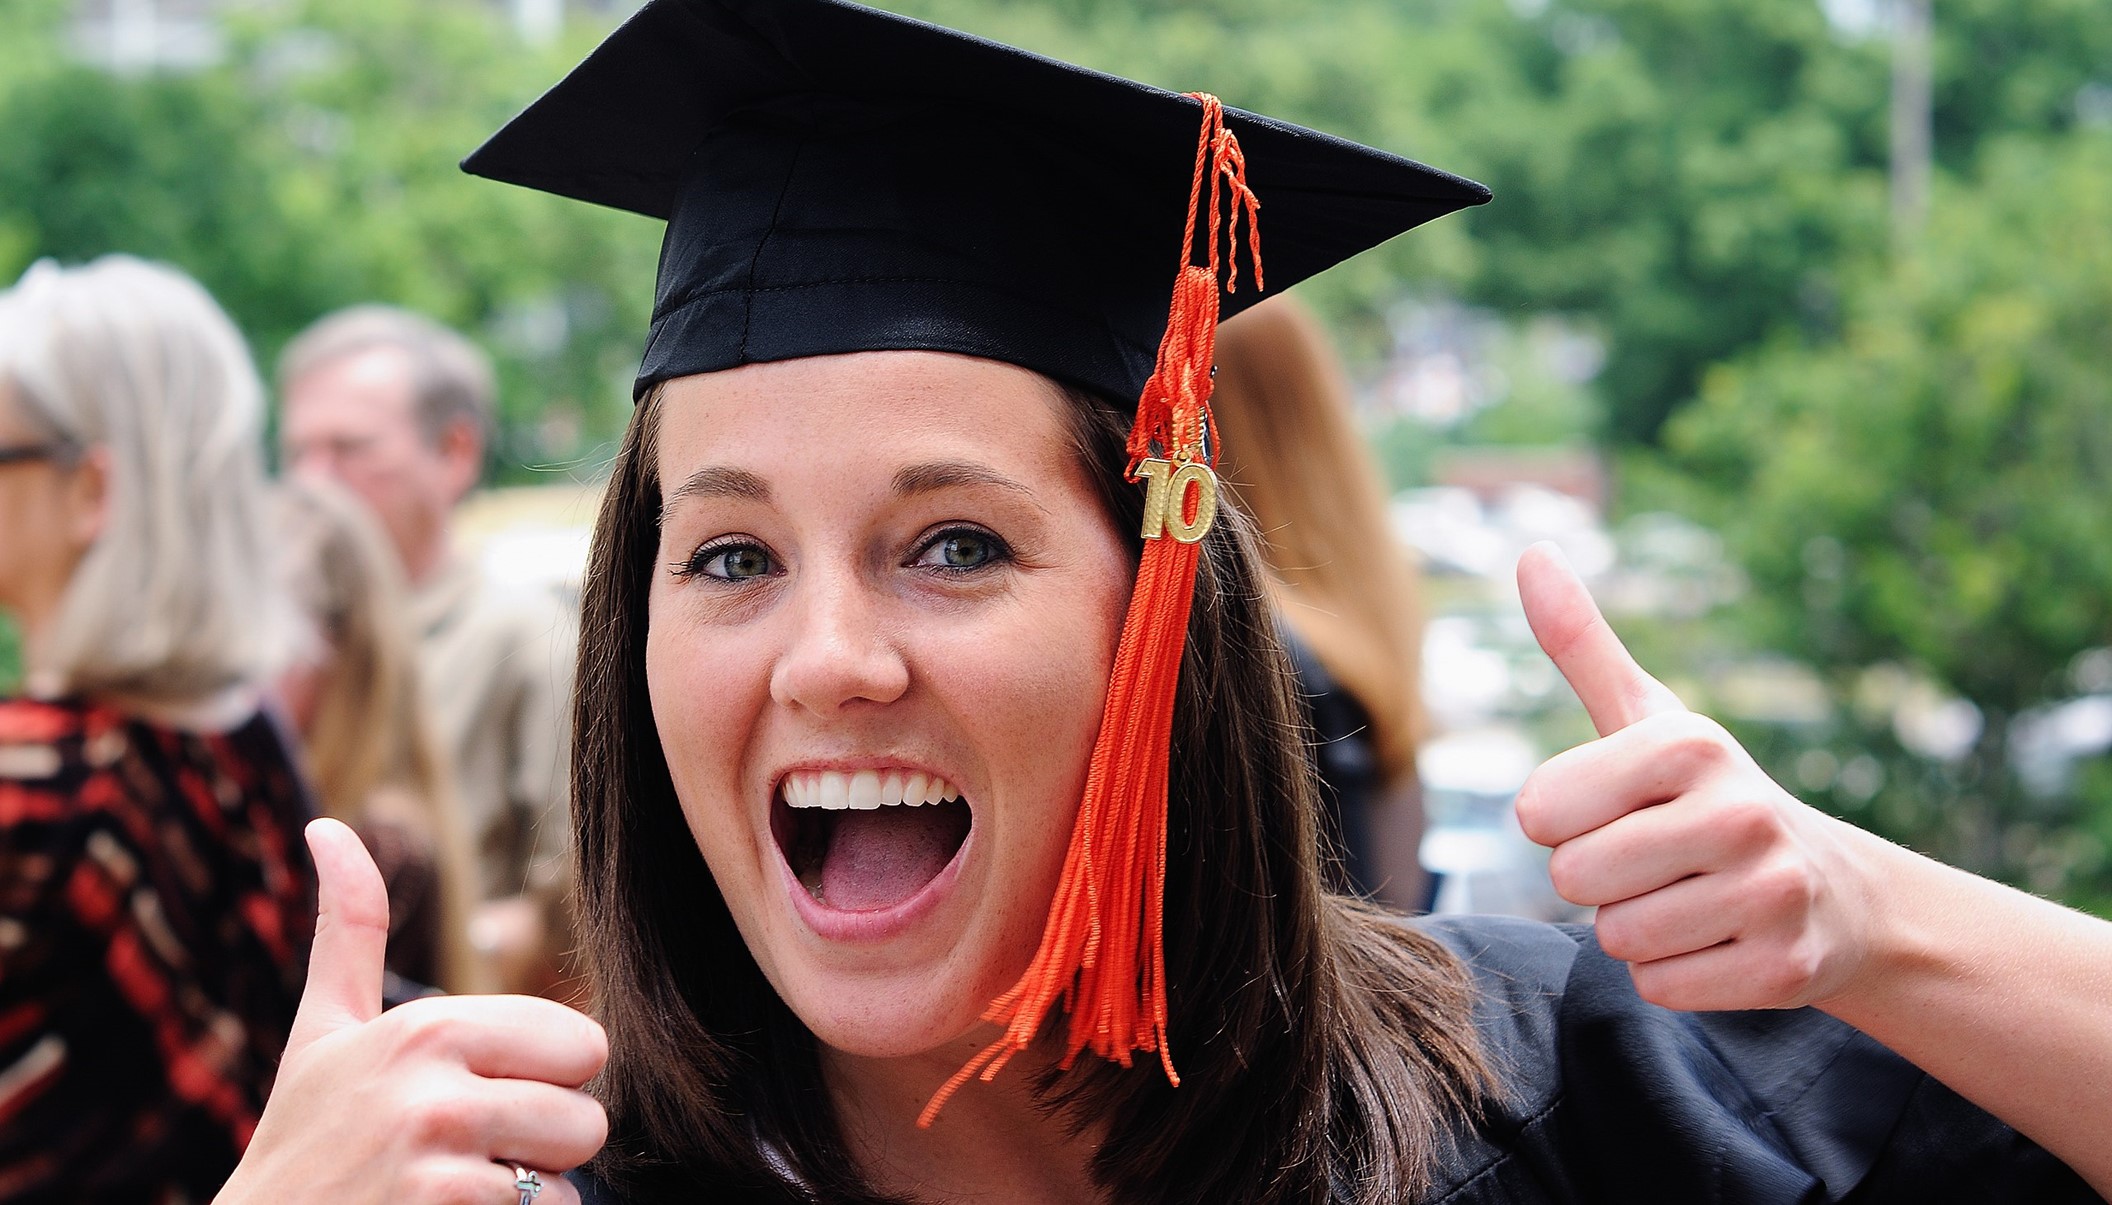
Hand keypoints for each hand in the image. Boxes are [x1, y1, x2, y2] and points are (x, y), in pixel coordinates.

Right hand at [217, 819, 606, 1203]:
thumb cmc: (303, 1136)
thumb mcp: (323, 1031)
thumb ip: (349, 930)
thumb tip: (328, 826)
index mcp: (428, 1030)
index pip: (585, 1044)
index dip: (548, 1078)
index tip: (484, 1092)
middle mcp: (439, 1093)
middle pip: (588, 1117)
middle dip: (545, 1141)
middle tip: (471, 1149)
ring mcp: (444, 1168)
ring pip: (570, 1179)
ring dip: (526, 1193)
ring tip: (452, 1188)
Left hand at [1513, 543, 1885, 1010]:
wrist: (1835, 889)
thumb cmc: (1707, 793)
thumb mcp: (1647, 714)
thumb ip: (1580, 643)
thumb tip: (1530, 552)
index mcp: (1688, 745)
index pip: (1540, 811)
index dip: (1563, 819)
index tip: (1616, 807)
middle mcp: (1738, 813)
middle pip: (1574, 879)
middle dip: (1598, 879)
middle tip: (1657, 859)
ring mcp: (1769, 895)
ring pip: (1616, 938)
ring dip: (1637, 927)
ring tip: (1691, 896)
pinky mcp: (1784, 970)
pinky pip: (1661, 987)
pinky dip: (1676, 975)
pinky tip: (1719, 940)